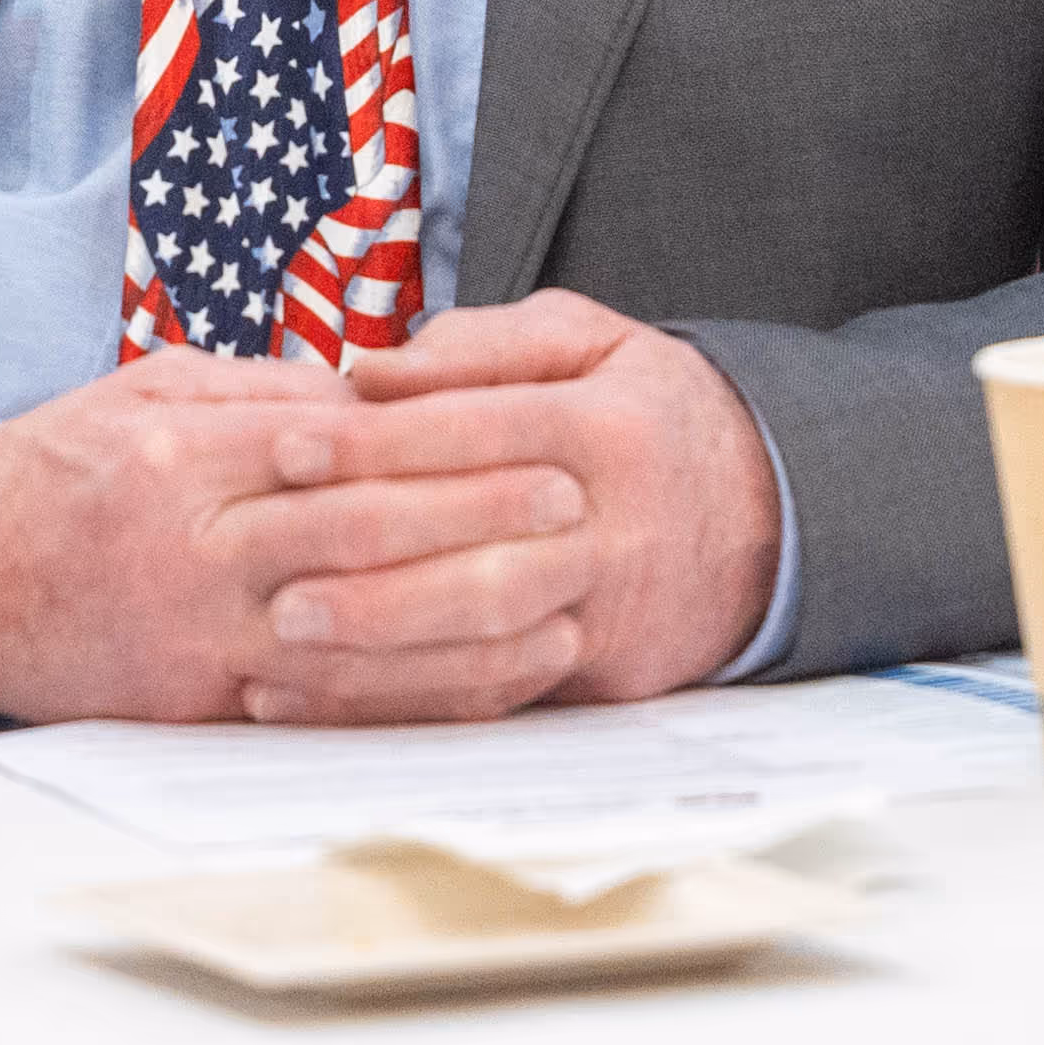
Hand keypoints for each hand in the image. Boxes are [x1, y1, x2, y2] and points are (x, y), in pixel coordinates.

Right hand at [0, 347, 596, 728]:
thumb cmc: (62, 468)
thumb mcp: (152, 392)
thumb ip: (265, 390)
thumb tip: (376, 389)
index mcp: (188, 459)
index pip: (340, 446)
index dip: (443, 444)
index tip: (529, 433)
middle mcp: (195, 552)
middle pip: (361, 538)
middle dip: (479, 522)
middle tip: (573, 503)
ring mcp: (196, 640)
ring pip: (356, 639)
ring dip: (469, 627)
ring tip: (561, 605)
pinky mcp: (195, 708)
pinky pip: (321, 714)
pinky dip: (408, 703)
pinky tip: (480, 686)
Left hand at [299, 291, 781, 711]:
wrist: (776, 511)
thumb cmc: (651, 411)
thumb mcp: (593, 340)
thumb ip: (485, 343)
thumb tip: (377, 370)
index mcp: (602, 429)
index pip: (474, 435)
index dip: (375, 444)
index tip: (287, 448)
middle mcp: (609, 526)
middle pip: (478, 556)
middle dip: (367, 571)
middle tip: (267, 573)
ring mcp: (609, 609)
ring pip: (485, 641)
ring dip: (377, 653)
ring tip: (279, 644)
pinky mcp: (604, 674)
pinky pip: (496, 695)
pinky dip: (406, 704)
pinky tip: (325, 697)